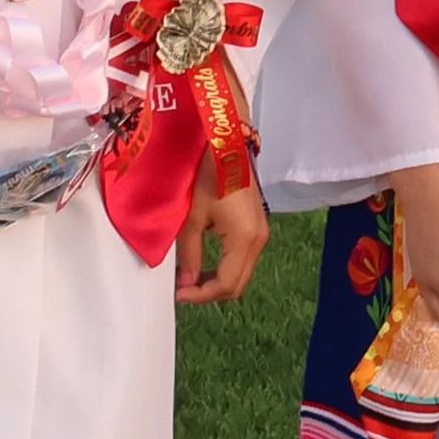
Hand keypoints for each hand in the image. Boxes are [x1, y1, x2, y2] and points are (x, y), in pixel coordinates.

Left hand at [174, 151, 270, 303]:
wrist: (228, 144)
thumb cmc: (209, 174)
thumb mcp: (194, 215)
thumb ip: (190, 253)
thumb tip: (186, 284)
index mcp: (244, 239)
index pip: (225, 284)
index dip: (200, 295)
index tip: (177, 294)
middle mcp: (258, 241)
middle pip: (237, 285)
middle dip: (209, 292)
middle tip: (183, 288)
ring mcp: (261, 234)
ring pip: (241, 274)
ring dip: (217, 280)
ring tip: (191, 276)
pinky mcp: (258, 227)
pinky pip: (244, 259)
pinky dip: (225, 267)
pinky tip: (206, 261)